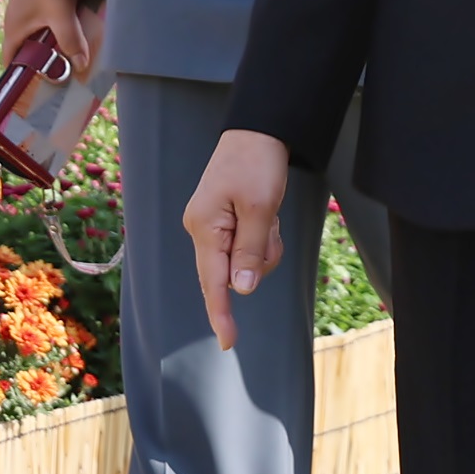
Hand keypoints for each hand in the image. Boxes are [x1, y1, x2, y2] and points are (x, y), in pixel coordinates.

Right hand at [0, 0, 100, 79]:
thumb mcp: (60, 15)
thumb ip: (71, 41)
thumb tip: (81, 68)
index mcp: (13, 30)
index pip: (11, 63)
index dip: (21, 78)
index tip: (38, 91)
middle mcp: (16, 22)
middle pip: (27, 52)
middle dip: (43, 65)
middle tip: (63, 79)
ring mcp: (27, 10)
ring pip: (38, 37)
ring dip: (53, 47)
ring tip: (73, 60)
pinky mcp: (39, 0)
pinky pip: (46, 23)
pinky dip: (57, 32)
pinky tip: (75, 34)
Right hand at [182, 129, 292, 350]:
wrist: (256, 131)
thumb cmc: (256, 163)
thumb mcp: (260, 207)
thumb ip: (250, 251)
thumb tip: (241, 289)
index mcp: (204, 227)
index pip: (213, 281)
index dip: (221, 313)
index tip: (228, 342)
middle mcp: (202, 230)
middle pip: (232, 272)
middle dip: (258, 258)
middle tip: (272, 225)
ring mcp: (212, 227)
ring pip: (245, 261)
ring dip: (264, 246)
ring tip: (269, 214)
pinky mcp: (224, 223)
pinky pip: (247, 246)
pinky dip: (262, 237)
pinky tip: (266, 213)